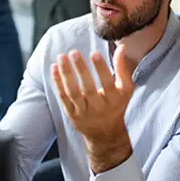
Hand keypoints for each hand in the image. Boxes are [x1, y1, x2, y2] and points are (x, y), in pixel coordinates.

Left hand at [51, 44, 134, 172]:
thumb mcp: (125, 89)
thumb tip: (121, 47)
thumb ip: (122, 68)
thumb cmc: (116, 105)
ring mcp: (83, 112)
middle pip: (88, 88)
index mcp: (114, 100)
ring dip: (66, 74)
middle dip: (80, 70)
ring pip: (73, 92)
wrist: (105, 133)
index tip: (94, 53)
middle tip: (74, 52)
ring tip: (61, 57)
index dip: (101, 69)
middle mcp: (98, 107)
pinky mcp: (71, 114)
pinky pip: (63, 97)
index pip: (107, 83)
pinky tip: (54, 67)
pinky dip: (58, 82)